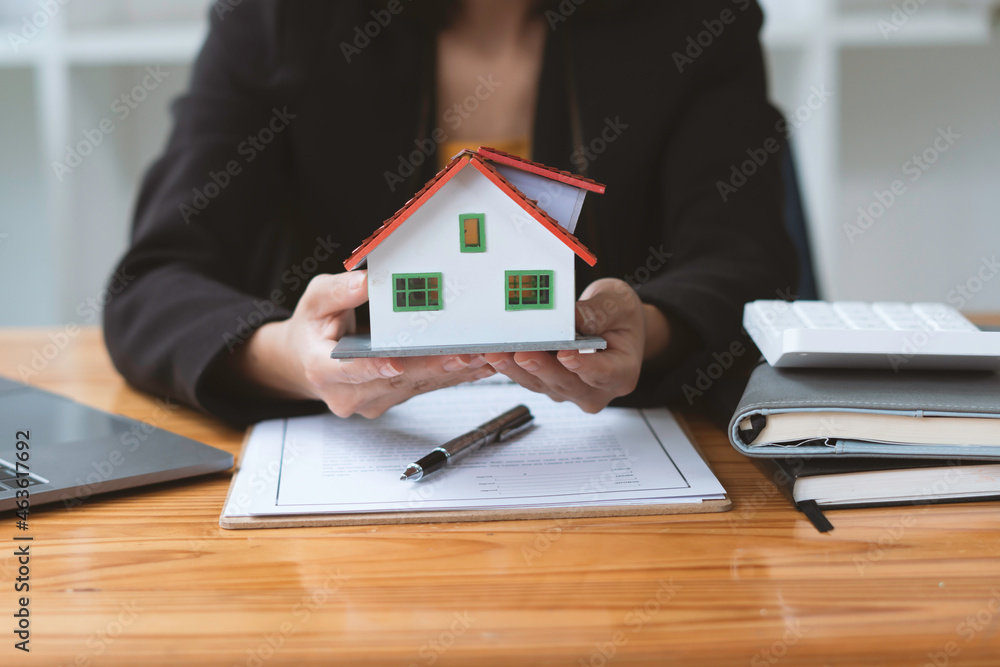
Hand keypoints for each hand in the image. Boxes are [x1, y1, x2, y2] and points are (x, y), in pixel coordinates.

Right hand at [230, 271, 494, 417]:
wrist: (305, 362)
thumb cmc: (312, 328)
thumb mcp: (315, 300)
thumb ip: (339, 292)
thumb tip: (366, 282)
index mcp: (322, 369)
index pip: (350, 370)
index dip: (374, 367)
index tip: (397, 362)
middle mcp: (347, 393)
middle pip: (394, 380)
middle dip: (432, 365)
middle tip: (463, 353)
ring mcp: (370, 402)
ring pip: (415, 386)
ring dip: (450, 372)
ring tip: (481, 356)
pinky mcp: (390, 401)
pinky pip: (423, 388)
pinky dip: (451, 376)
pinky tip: (476, 366)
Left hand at [483, 278, 669, 412]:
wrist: (615, 326)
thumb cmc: (620, 316)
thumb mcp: (618, 304)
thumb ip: (598, 313)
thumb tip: (573, 318)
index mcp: (622, 373)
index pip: (604, 374)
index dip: (584, 367)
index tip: (566, 356)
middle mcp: (597, 390)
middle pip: (566, 384)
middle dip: (541, 368)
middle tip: (522, 353)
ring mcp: (570, 392)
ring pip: (541, 384)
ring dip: (517, 369)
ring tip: (496, 352)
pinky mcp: (549, 386)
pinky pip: (528, 378)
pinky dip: (510, 366)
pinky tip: (492, 353)